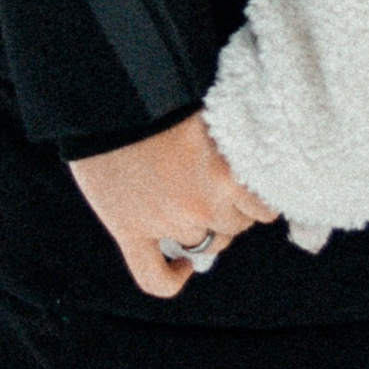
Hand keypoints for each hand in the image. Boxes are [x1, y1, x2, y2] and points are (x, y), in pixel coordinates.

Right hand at [68, 113, 274, 299]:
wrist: (106, 94)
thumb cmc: (162, 89)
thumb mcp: (214, 108)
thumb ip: (235, 139)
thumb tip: (255, 150)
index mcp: (227, 172)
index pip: (262, 208)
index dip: (256, 197)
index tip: (249, 185)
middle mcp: (201, 204)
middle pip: (234, 227)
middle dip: (231, 212)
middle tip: (217, 188)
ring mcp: (165, 223)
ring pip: (204, 246)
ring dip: (204, 231)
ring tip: (194, 204)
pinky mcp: (129, 233)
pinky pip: (155, 278)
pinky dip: (172, 279)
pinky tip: (182, 269)